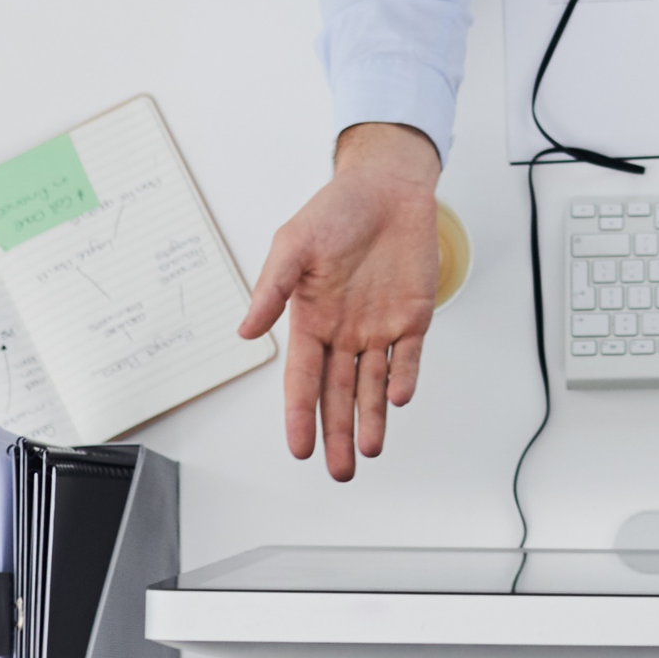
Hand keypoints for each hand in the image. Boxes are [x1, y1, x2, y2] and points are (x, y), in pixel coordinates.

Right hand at [242, 123, 445, 480]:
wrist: (387, 186)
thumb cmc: (335, 211)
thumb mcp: (293, 244)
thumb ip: (271, 289)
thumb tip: (245, 330)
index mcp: (310, 320)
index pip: (302, 379)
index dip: (299, 415)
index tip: (299, 448)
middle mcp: (343, 331)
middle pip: (338, 394)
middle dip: (337, 433)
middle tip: (338, 471)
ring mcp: (379, 327)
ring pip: (374, 386)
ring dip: (372, 418)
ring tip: (368, 451)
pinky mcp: (412, 316)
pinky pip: (408, 356)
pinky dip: (404, 378)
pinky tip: (397, 399)